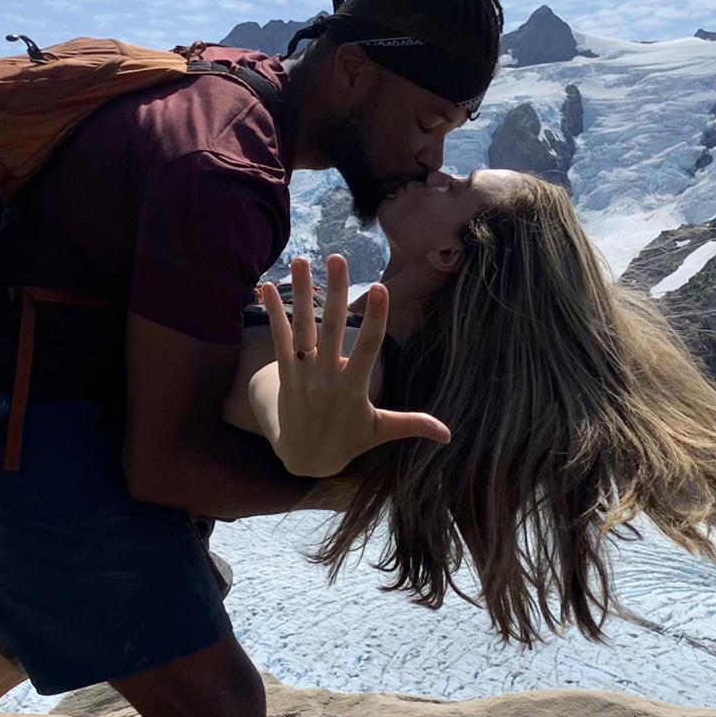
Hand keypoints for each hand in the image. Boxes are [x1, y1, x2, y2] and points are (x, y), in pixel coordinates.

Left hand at [256, 255, 450, 477]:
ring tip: (301, 260)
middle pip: (330, 328)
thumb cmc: (349, 441)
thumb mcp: (380, 432)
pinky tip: (267, 287)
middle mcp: (325, 376)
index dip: (374, 318)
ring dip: (301, 293)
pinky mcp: (285, 372)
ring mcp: (302, 373)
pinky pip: (278, 338)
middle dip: (334, 292)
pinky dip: (273, 313)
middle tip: (338, 258)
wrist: (303, 458)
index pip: (367, 348)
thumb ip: (412, 425)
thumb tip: (448, 435)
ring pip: (301, 327)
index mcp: (352, 388)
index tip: (380, 289)